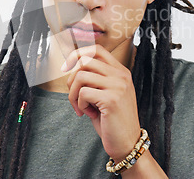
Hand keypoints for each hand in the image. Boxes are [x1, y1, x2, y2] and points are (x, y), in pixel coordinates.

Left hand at [63, 44, 140, 161]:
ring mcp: (118, 86)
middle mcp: (121, 76)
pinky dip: (79, 104)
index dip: (77, 54)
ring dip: (73, 94)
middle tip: (73, 95)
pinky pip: (83, 93)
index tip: (66, 68)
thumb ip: (95, 79)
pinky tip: (88, 114)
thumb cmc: (112, 119)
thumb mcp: (106, 93)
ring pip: (81, 76)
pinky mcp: (111, 99)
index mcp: (121, 72)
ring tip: (80, 107)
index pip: (97, 49)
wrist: (127, 143)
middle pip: (85, 61)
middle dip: (71, 79)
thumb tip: (71, 67)